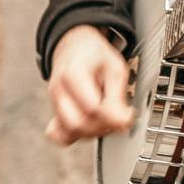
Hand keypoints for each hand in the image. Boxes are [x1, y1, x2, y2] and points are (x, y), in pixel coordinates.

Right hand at [46, 25, 133, 144]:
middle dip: (102, 128)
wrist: (76, 46)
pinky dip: (76, 137)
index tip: (129, 115)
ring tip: (107, 121)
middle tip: (118, 121)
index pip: (92, 108)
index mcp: (73, 74)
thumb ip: (118, 97)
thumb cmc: (96, 55)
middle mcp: (58, 90)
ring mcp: (54, 103)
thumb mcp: (115, 68)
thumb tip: (123, 123)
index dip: (114, 117)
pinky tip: (91, 126)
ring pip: (69, 133)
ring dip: (92, 133)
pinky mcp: (55, 112)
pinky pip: (59, 135)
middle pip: (77, 124)